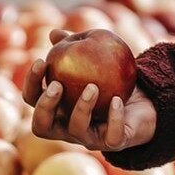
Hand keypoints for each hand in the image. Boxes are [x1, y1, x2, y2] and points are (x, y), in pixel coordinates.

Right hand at [21, 30, 157, 152]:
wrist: (142, 101)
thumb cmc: (110, 79)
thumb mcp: (92, 59)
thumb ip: (72, 46)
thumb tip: (53, 32)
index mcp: (56, 108)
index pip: (32, 100)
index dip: (32, 83)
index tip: (42, 61)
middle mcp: (67, 127)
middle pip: (41, 126)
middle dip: (45, 106)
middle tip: (58, 84)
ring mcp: (90, 137)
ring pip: (77, 130)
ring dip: (82, 108)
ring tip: (93, 87)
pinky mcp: (114, 142)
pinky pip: (111, 136)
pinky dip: (114, 118)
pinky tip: (117, 100)